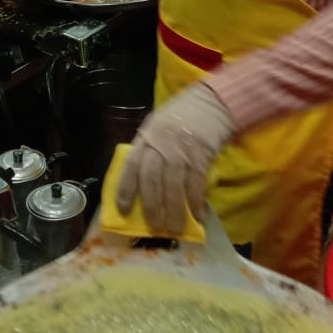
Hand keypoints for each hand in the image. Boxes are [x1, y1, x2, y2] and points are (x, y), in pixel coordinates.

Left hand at [115, 82, 234, 234]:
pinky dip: (195, 202)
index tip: (122, 210)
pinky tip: (196, 216)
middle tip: (155, 228)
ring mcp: (182, 150)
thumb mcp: (156, 127)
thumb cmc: (180, 116)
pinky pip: (196, 184)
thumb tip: (139, 184)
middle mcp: (161, 145)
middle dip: (151, 207)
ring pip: (174, 186)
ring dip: (174, 211)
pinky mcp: (202, 155)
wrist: (210, 102)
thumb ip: (148, 150)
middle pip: (151, 180)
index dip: (125, 189)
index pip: (131, 166)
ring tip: (174, 229)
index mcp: (146, 138)